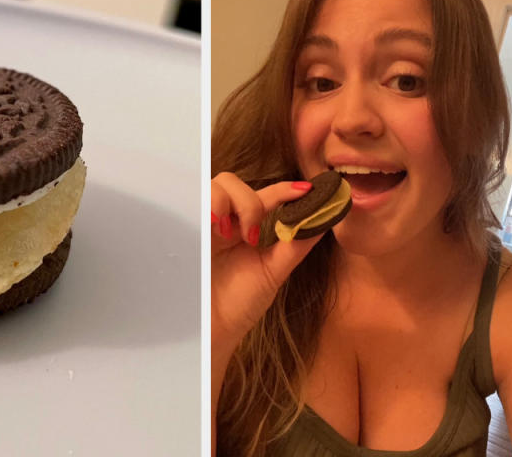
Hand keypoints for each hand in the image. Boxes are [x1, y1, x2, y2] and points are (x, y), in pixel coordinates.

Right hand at [210, 172, 324, 350]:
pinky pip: (196, 201)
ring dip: (231, 203)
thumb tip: (325, 218)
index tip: (305, 190)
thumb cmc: (239, 305)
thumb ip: (296, 244)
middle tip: (253, 235)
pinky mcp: (186, 229)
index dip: (282, 189)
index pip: (262, 196)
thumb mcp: (274, 271)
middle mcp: (221, 223)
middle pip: (232, 182)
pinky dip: (212, 206)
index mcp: (242, 229)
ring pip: (216, 186)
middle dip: (250, 201)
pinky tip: (218, 230)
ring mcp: (202, 225)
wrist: (213, 329)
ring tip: (235, 236)